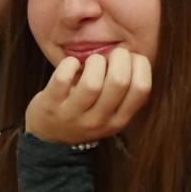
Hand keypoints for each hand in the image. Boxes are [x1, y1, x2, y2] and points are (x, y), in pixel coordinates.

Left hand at [24, 48, 151, 146]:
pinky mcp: (50, 105)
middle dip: (119, 58)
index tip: (132, 58)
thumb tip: (133, 55)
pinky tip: (72, 64)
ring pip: (91, 83)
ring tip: (92, 61)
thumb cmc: (85, 114)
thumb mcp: (110, 113)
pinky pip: (62, 79)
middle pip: (119, 82)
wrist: (49, 137)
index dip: (141, 66)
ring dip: (95, 62)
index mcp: (119, 120)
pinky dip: (69, 64)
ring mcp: (73, 115)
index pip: (141, 90)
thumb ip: (124, 92)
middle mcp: (98, 121)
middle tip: (112, 55)